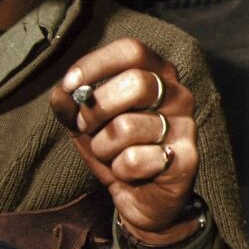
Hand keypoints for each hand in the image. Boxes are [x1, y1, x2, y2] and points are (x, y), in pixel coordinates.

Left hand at [50, 38, 199, 244]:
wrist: (141, 198)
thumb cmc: (113, 148)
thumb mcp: (83, 122)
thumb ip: (70, 104)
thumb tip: (61, 94)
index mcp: (156, 73)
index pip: (132, 50)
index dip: (97, 63)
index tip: (69, 84)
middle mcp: (178, 94)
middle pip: (134, 83)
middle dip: (95, 109)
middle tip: (84, 126)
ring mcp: (186, 126)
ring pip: (127, 126)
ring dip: (103, 145)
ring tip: (110, 154)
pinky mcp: (187, 159)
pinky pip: (134, 159)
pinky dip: (119, 168)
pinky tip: (129, 172)